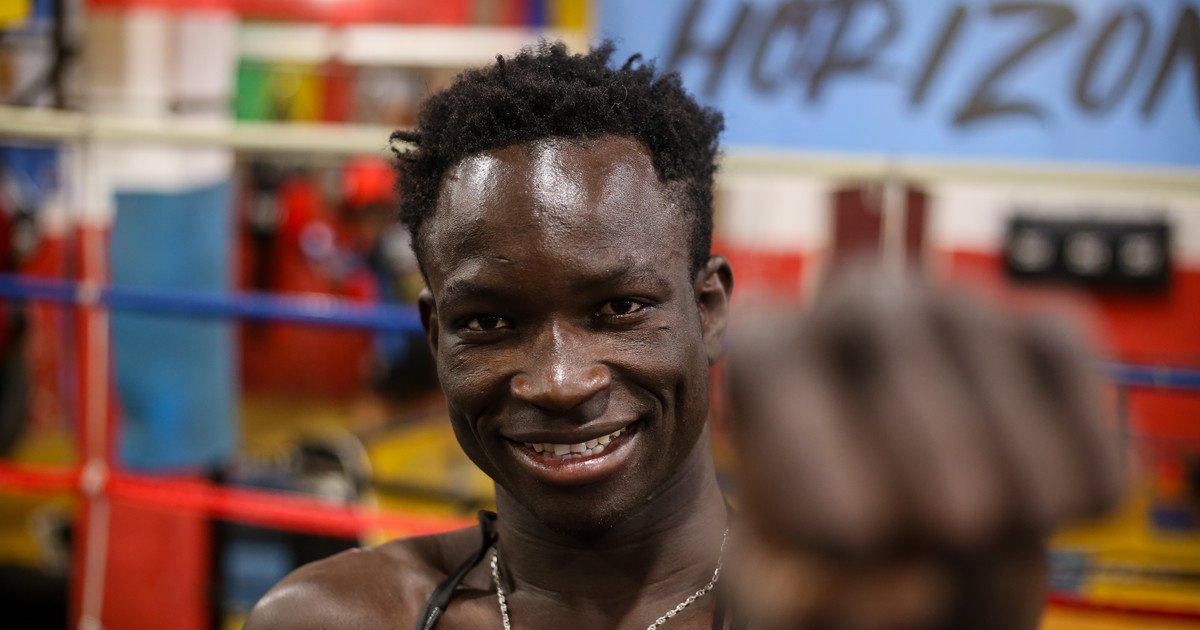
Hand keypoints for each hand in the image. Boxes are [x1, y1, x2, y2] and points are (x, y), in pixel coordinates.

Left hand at [725, 266, 1122, 628]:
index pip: (772, 355)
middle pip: (882, 319)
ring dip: (1014, 442)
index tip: (855, 538)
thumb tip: (900, 596)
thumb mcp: (789, 590)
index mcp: (768, 357)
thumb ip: (801, 597)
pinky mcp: (1039, 333)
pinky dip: (1081, 430)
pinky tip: (1076, 512)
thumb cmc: (832, 564)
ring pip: (985, 333)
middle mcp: (851, 308)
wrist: (921, 558)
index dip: (810, 434)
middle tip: (960, 528)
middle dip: (930, 424)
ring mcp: (951, 309)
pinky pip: (1065, 352)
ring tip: (1005, 533)